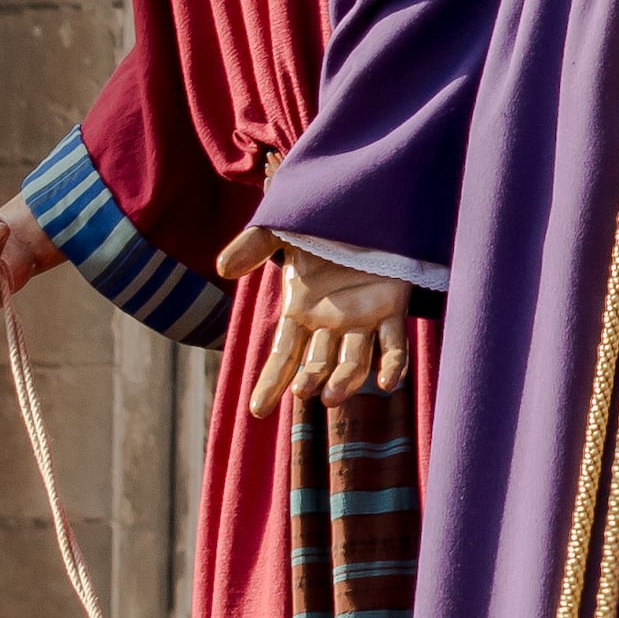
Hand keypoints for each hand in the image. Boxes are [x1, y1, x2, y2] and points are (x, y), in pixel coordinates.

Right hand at [232, 240, 413, 416]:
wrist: (365, 207)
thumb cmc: (318, 224)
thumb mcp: (280, 232)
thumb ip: (253, 247)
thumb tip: (223, 268)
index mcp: (301, 313)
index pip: (283, 357)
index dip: (270, 384)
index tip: (258, 410)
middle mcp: (331, 324)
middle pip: (318, 363)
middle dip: (310, 379)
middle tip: (303, 391)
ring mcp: (362, 320)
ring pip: (354, 361)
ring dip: (345, 381)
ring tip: (332, 396)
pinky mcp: (392, 309)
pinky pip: (395, 344)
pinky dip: (392, 365)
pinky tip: (388, 383)